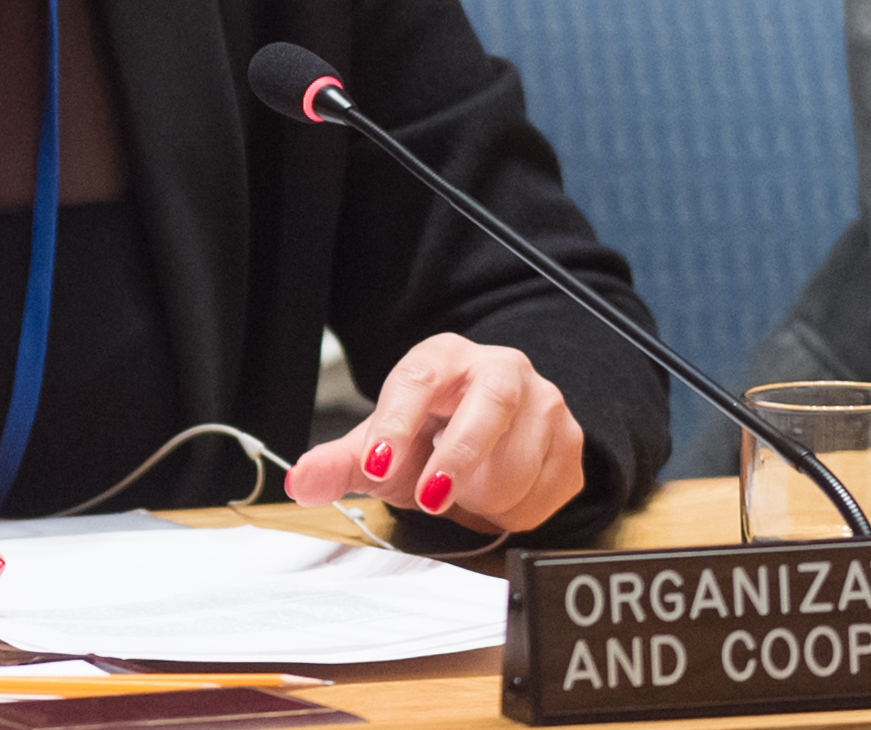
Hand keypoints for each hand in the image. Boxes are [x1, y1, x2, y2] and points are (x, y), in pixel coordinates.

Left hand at [283, 332, 585, 531]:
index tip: (373, 465)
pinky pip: (546, 493)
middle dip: (459, 457)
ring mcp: (545, 403)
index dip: (395, 423)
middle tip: (429, 499)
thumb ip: (341, 465)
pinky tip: (497, 497)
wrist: (489, 440)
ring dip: (482, 496)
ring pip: (519, 461)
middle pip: (490, 403)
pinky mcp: (571, 443)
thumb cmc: (430, 436)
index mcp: (444, 358)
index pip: (418, 377)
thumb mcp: (381, 449)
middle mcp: (501, 368)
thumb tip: (299, 482)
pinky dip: (514, 512)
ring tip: (465, 491)